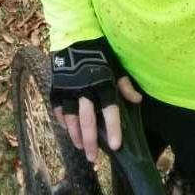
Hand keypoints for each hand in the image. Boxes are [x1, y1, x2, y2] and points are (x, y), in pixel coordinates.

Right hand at [50, 37, 141, 163]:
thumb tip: (137, 100)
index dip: (114, 128)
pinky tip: (67, 129)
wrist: (75, 36)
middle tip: (93, 159)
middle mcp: (85, 88)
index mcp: (103, 82)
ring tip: (81, 147)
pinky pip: (58, 109)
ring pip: (71, 119)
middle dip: (91, 142)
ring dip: (76, 135)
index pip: (110, 110)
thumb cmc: (100, 52)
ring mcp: (69, 89)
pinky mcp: (57, 87)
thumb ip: (126, 84)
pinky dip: (62, 121)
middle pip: (88, 121)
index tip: (116, 146)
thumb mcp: (116, 65)